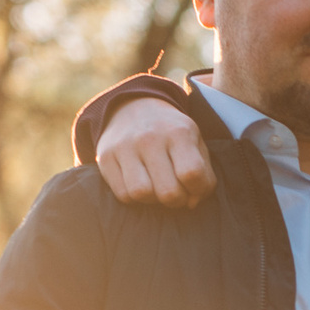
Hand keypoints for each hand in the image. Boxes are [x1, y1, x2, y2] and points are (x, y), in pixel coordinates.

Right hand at [96, 97, 214, 207]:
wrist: (134, 107)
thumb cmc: (172, 133)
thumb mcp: (195, 142)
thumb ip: (203, 173)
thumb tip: (192, 203)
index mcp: (178, 132)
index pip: (192, 174)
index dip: (198, 189)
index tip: (194, 187)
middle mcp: (150, 138)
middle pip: (168, 191)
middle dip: (177, 200)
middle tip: (176, 191)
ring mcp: (125, 147)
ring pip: (142, 194)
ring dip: (153, 200)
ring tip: (157, 188)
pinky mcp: (106, 157)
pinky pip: (122, 194)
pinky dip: (134, 197)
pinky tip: (141, 184)